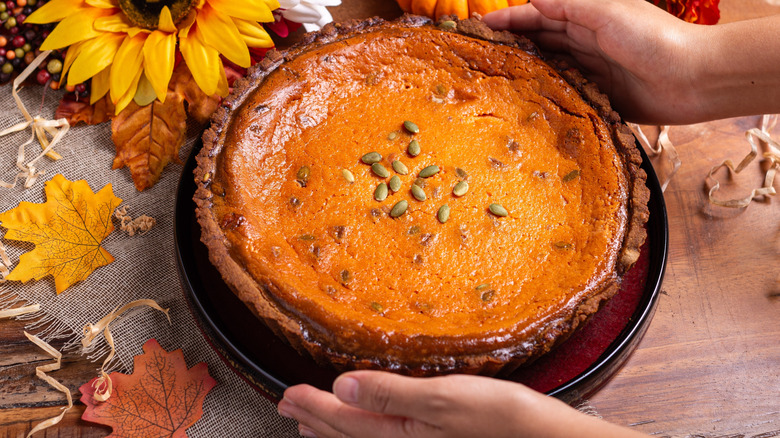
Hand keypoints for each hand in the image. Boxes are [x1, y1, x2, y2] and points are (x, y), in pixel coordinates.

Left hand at [278, 370, 648, 437]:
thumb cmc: (500, 420)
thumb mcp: (443, 399)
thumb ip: (390, 393)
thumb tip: (343, 385)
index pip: (341, 421)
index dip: (311, 405)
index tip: (287, 393)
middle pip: (346, 436)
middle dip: (314, 420)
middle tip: (288, 406)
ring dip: (333, 430)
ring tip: (313, 422)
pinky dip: (363, 434)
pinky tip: (369, 427)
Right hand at [484, 0, 706, 123]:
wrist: (694, 79)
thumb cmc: (653, 39)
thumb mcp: (607, 11)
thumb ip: (569, 4)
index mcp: (587, 18)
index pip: (538, 16)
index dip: (509, 20)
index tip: (478, 28)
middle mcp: (586, 44)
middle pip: (539, 43)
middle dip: (510, 47)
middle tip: (477, 59)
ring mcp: (592, 73)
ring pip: (549, 70)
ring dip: (524, 74)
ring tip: (492, 84)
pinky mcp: (600, 100)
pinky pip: (567, 98)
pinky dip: (547, 100)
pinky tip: (527, 108)